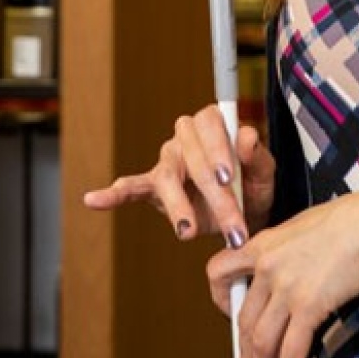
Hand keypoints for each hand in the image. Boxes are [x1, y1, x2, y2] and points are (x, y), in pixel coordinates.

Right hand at [81, 104, 275, 244]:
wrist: (244, 217)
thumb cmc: (254, 188)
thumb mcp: (264, 174)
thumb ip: (258, 156)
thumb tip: (246, 135)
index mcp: (212, 125)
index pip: (209, 125)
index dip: (217, 148)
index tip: (227, 177)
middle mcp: (185, 137)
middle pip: (191, 158)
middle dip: (213, 195)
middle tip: (232, 225)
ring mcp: (167, 162)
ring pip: (166, 178)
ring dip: (178, 206)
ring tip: (188, 232)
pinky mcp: (153, 187)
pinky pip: (130, 188)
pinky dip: (112, 195)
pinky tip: (94, 200)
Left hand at [207, 184, 358, 357]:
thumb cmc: (354, 219)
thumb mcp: (305, 227)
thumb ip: (288, 251)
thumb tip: (288, 271)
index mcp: (263, 243)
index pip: (219, 272)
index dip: (220, 300)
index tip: (230, 318)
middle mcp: (267, 266)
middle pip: (243, 319)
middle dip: (244, 353)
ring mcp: (286, 287)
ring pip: (260, 340)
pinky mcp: (309, 305)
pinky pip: (290, 350)